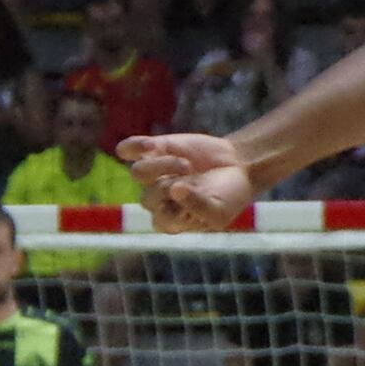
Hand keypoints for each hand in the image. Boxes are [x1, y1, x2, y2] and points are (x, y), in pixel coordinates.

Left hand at [118, 130, 254, 234]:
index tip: (198, 197)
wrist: (237, 165)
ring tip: (186, 164)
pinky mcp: (154, 150)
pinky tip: (151, 145)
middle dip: (172, 186)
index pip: (160, 220)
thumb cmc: (229, 195)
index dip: (176, 208)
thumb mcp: (219, 209)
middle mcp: (157, 199)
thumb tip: (174, 190)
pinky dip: (133, 146)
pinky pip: (127, 149)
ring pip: (138, 173)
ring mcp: (153, 174)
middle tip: (196, 178)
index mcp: (170, 220)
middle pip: (148, 198)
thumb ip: (199, 206)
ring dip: (161, 167)